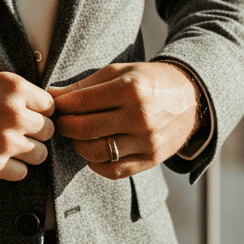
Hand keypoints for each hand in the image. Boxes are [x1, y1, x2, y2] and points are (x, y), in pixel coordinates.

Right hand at [0, 70, 54, 180]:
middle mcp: (14, 114)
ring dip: (28, 152)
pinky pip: (21, 173)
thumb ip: (17, 92)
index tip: (28, 115)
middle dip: (35, 132)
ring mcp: (4, 141)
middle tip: (16, 131)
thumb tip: (42, 106)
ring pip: (40, 154)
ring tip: (9, 146)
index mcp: (14, 88)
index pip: (49, 106)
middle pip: (48, 131)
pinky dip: (13, 168)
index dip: (39, 111)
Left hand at [50, 62, 197, 178]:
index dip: (61, 106)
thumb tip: (52, 95)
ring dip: (78, 146)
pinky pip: (114, 170)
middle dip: (64, 126)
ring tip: (78, 136)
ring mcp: (147, 140)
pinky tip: (95, 152)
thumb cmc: (148, 81)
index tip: (54, 106)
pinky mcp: (152, 159)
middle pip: (85, 129)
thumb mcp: (119, 72)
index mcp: (130, 88)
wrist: (191, 97)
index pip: (81, 103)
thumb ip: (84, 85)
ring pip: (96, 153)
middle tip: (61, 122)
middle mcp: (139, 116)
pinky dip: (96, 164)